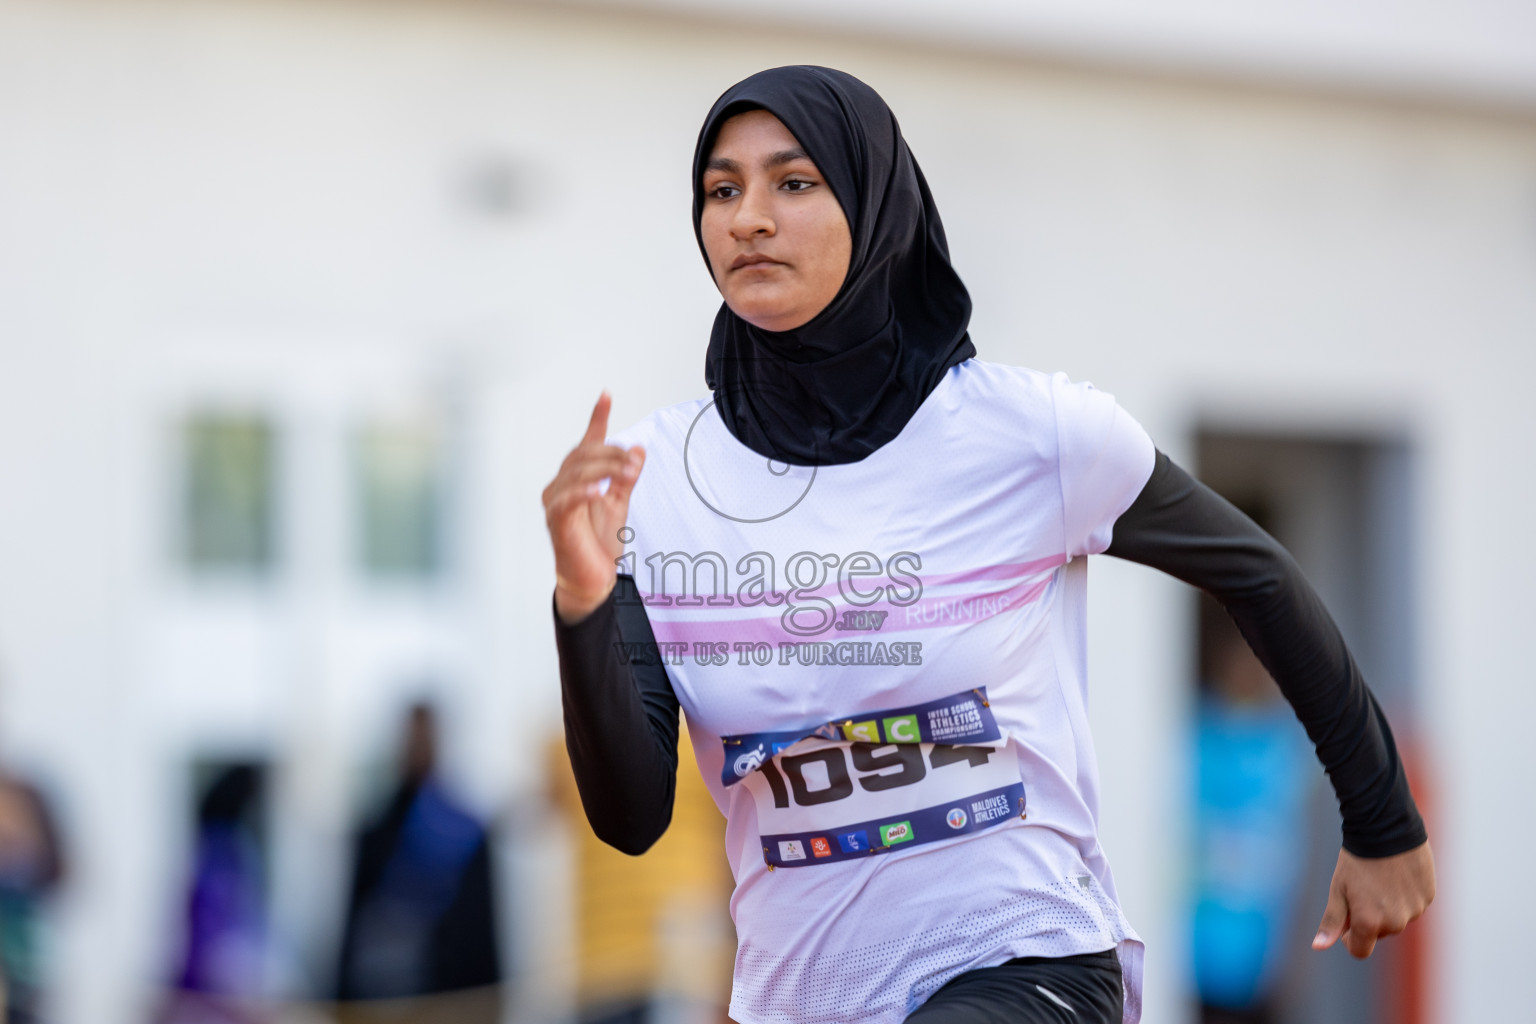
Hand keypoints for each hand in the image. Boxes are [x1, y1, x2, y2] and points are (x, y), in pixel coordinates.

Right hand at [542, 393, 644, 623]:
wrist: (593, 578)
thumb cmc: (599, 543)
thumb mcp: (621, 503)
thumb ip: (628, 477)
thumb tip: (638, 450)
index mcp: (577, 479)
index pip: (588, 443)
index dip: (597, 419)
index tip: (606, 396)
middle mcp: (562, 485)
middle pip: (583, 454)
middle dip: (611, 453)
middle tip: (633, 461)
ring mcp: (556, 502)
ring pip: (576, 472)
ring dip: (605, 469)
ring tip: (626, 474)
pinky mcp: (557, 520)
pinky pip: (567, 498)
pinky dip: (583, 491)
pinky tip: (599, 491)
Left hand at [1312, 841, 1434, 957]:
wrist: (1385, 829)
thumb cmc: (1356, 860)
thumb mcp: (1338, 889)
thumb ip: (1332, 921)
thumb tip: (1318, 947)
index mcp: (1370, 922)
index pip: (1360, 950)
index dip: (1350, 939)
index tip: (1346, 923)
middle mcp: (1395, 922)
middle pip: (1379, 932)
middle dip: (1370, 917)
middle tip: (1362, 889)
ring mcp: (1415, 910)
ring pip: (1398, 918)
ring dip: (1389, 907)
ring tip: (1380, 879)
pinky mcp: (1428, 896)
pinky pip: (1414, 905)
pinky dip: (1405, 896)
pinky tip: (1396, 875)